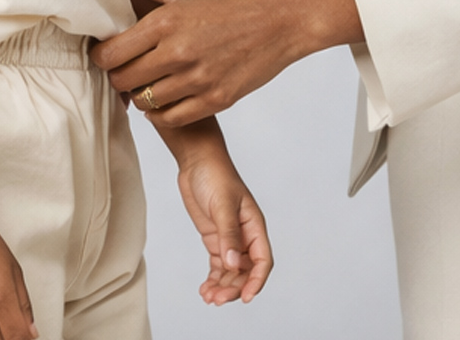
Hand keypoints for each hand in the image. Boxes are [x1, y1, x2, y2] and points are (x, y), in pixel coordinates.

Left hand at [93, 0, 362, 126]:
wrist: (283, 20)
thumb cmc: (236, 0)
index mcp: (166, 21)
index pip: (112, 53)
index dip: (101, 58)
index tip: (105, 56)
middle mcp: (178, 52)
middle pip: (124, 81)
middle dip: (118, 78)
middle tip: (124, 72)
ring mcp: (198, 79)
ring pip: (146, 102)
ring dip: (140, 96)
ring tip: (146, 85)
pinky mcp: (217, 99)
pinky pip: (173, 118)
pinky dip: (163, 113)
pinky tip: (166, 99)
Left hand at [167, 129, 272, 305]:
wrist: (197, 160)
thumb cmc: (215, 175)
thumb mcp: (223, 204)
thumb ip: (228, 234)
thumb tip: (232, 264)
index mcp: (254, 227)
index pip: (262, 261)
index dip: (256, 281)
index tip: (246, 297)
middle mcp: (245, 236)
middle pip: (245, 272)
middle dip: (233, 287)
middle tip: (217, 299)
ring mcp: (229, 239)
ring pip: (231, 272)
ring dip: (222, 286)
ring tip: (208, 298)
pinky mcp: (215, 238)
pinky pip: (218, 265)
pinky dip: (213, 278)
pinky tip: (205, 289)